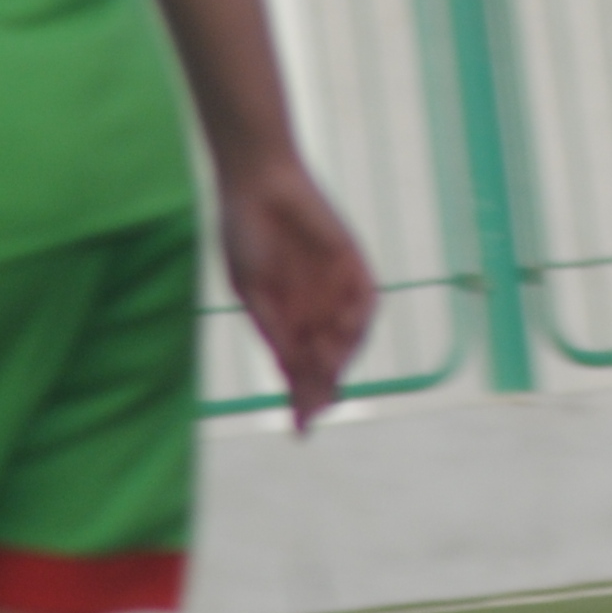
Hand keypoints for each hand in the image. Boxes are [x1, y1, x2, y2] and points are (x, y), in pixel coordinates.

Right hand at [218, 148, 377, 430]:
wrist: (257, 184)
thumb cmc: (245, 235)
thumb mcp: (252, 292)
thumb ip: (274, 329)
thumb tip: (290, 372)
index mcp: (288, 318)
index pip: (302, 367)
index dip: (304, 398)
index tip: (301, 428)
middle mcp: (317, 307)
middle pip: (331, 358)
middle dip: (325, 385)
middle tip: (316, 408)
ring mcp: (338, 287)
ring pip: (351, 334)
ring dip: (340, 357)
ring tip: (324, 372)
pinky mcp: (354, 263)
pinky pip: (366, 298)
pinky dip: (358, 320)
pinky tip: (342, 334)